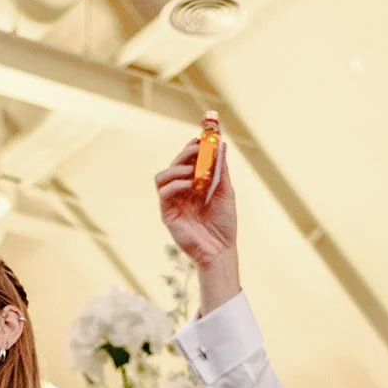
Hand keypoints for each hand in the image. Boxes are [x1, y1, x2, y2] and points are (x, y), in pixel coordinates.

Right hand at [153, 138, 236, 271]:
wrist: (219, 249)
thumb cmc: (224, 224)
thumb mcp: (225, 192)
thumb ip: (221, 170)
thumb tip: (221, 144)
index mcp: (194, 185)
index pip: (187, 161)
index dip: (191, 148)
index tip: (201, 137)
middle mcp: (181, 192)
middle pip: (173, 165)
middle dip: (184, 154)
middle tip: (196, 148)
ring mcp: (173, 202)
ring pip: (162, 177)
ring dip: (176, 168)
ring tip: (192, 170)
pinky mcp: (167, 214)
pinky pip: (163, 193)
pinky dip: (175, 184)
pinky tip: (189, 185)